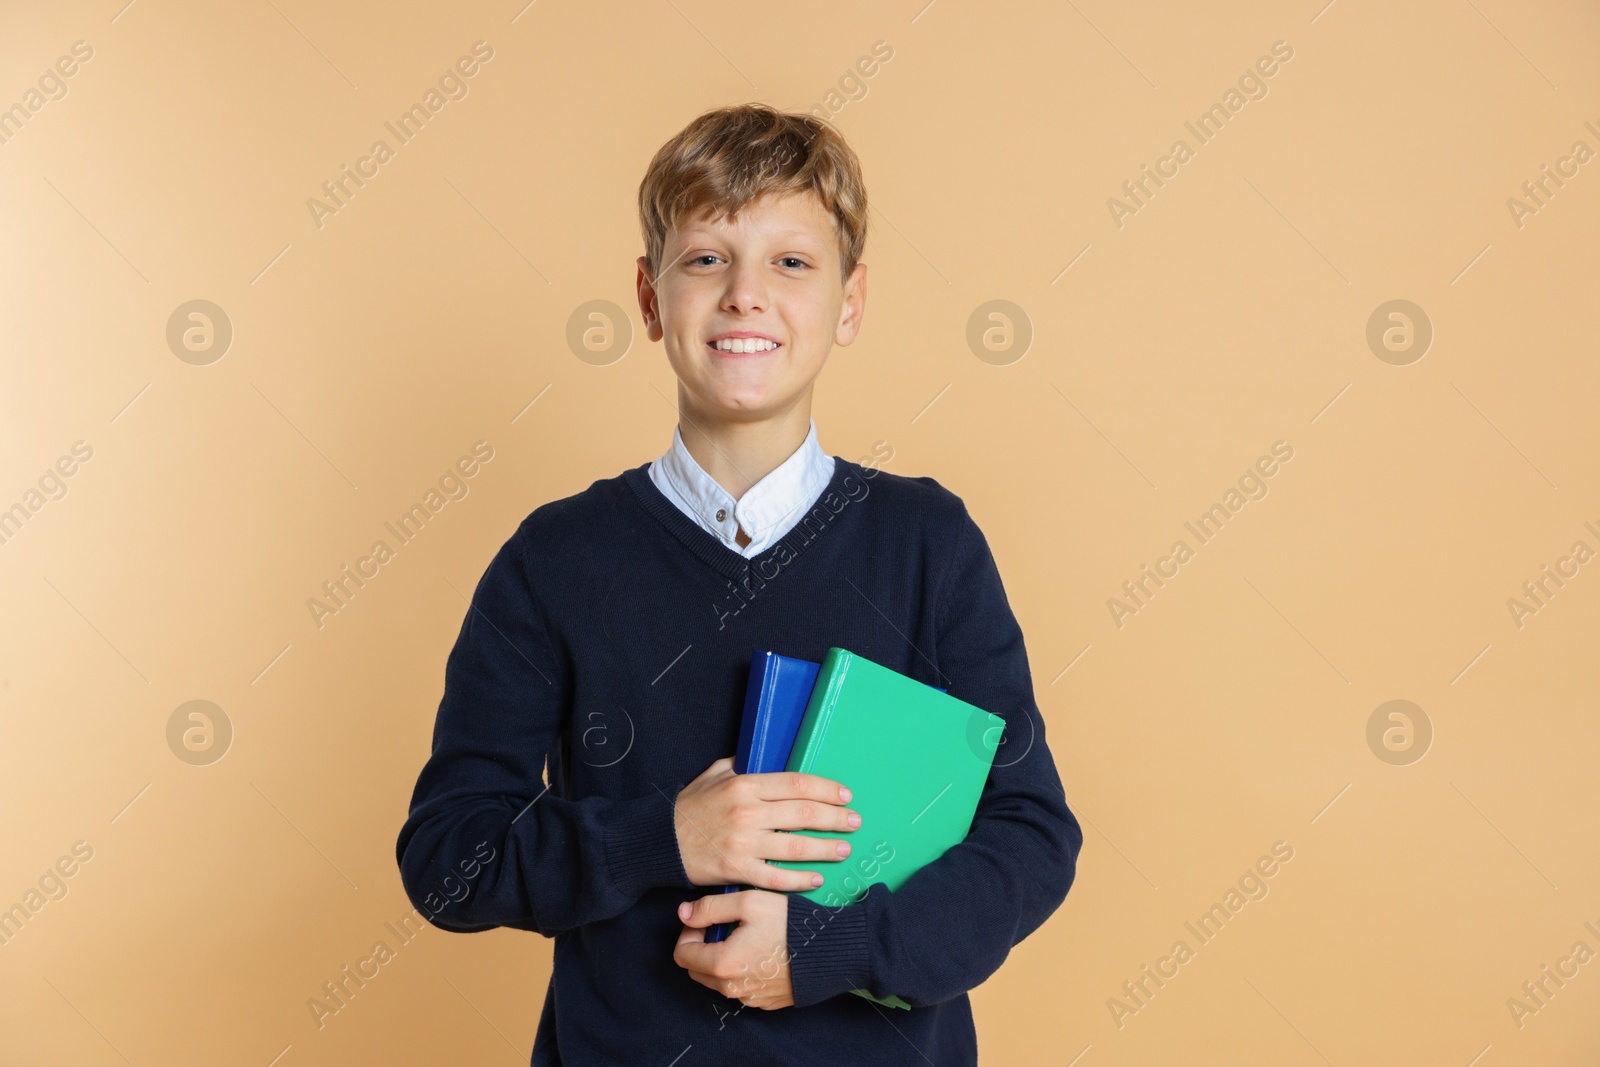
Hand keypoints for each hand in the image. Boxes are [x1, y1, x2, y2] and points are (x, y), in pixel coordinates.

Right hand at [673, 756, 861, 889]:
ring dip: (826, 848)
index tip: (845, 796)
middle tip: (854, 822)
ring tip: (844, 848)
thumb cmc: (689, 806)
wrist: (660, 841)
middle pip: (804, 814)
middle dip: (835, 818)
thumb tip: (770, 758)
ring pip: (796, 846)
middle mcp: (748, 813)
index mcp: (745, 785)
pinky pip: (776, 878)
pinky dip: (800, 879)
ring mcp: (744, 844)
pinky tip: (817, 878)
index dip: (826, 790)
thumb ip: (743, 765)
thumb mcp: (714, 774)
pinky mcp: (737, 871)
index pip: (797, 784)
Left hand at [673, 889, 792, 1009]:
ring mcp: (749, 998)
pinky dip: (741, 971)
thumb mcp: (748, 902)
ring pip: (718, 980)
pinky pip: (740, 987)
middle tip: (725, 925)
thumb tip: (684, 913)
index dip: (690, 932)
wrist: (831, 951)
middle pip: (697, 970)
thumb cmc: (790, 924)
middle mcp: (732, 988)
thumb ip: (710, 907)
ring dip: (722, 958)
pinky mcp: (765, 1002)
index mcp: (723, 964)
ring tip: (745, 936)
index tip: (706, 919)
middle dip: (703, 946)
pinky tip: (760, 952)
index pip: (682, 954)